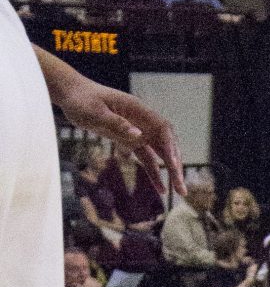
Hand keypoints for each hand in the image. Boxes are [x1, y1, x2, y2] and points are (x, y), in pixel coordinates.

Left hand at [40, 62, 184, 193]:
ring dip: (170, 172)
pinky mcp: (129, 140)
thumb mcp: (95, 112)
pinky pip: (146, 158)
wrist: (72, 94)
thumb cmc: (82, 99)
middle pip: (166, 144)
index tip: (173, 164)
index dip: (170, 147)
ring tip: (178, 192)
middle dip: (176, 166)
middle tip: (181, 187)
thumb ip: (117, 124)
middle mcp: (143, 121)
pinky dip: (154, 172)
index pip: (163, 129)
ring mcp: (138, 131)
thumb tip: (139, 136)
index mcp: (138, 110)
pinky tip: (160, 189)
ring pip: (160, 154)